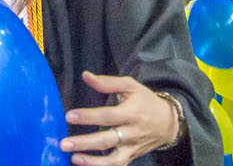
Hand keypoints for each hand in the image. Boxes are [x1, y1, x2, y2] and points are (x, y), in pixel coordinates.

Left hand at [61, 73, 181, 165]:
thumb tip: (86, 76)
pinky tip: (84, 163)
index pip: (107, 116)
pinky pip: (116, 165)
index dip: (88, 117)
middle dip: (84, 143)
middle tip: (63, 144)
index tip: (69, 116)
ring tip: (73, 158)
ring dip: (92, 162)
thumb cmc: (146, 101)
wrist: (168, 123)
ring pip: (112, 159)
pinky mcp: (131, 157)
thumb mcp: (130, 87)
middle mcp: (132, 133)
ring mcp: (132, 148)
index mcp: (131, 113)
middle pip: (106, 140)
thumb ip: (107, 83)